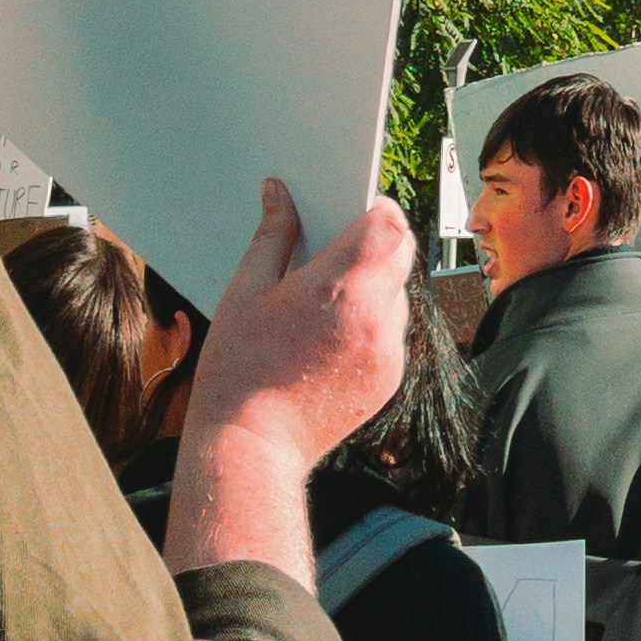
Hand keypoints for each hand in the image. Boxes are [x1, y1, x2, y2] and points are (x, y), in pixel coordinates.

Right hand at [167, 182, 415, 584]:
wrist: (251, 447)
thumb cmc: (239, 369)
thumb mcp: (245, 292)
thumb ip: (271, 235)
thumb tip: (279, 193)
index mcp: (340, 286)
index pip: (390, 223)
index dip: (378, 207)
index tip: (355, 206)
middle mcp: (375, 316)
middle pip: (401, 253)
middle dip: (378, 240)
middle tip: (338, 246)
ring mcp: (388, 351)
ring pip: (399, 293)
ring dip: (375, 283)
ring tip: (328, 295)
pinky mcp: (390, 378)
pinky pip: (392, 331)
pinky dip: (372, 322)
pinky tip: (331, 334)